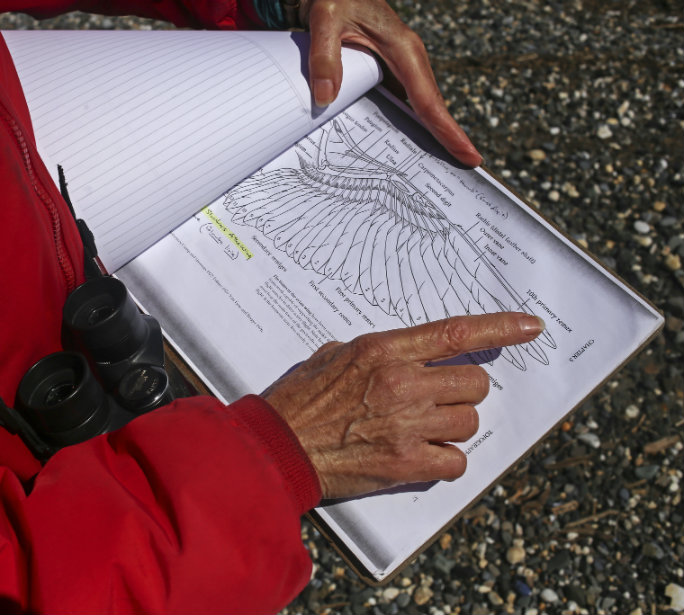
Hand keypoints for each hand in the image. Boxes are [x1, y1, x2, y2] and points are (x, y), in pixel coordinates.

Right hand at [262, 313, 543, 498]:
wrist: (277, 448)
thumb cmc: (298, 402)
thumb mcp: (332, 356)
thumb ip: (375, 351)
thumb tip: (405, 354)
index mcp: (383, 350)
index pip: (456, 333)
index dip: (500, 328)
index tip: (529, 327)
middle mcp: (402, 383)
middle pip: (475, 385)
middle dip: (462, 394)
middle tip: (436, 402)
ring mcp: (407, 424)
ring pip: (470, 422)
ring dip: (452, 426)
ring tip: (419, 430)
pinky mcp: (406, 463)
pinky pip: (457, 460)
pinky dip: (445, 460)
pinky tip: (421, 455)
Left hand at [300, 0, 481, 166]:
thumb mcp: (324, 18)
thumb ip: (323, 57)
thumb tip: (325, 99)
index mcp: (403, 48)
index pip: (428, 99)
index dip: (447, 130)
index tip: (468, 155)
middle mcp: (409, 60)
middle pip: (431, 109)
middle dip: (448, 141)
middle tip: (465, 172)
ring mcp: (400, 67)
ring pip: (419, 109)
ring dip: (427, 138)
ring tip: (438, 172)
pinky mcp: (388, 72)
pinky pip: (401, 103)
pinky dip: (405, 126)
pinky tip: (400, 150)